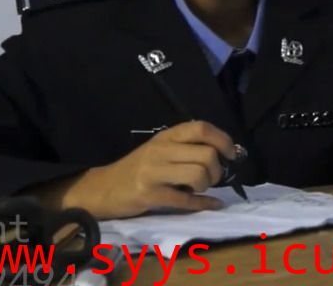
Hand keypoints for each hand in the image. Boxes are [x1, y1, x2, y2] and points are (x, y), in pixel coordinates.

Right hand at [32, 121, 236, 218]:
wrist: (101, 189)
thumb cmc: (138, 168)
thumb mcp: (160, 149)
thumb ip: (187, 147)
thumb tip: (224, 152)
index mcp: (166, 136)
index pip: (201, 128)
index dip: (223, 140)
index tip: (231, 154)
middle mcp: (161, 150)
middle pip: (206, 154)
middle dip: (217, 170)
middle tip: (212, 178)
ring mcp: (153, 172)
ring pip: (198, 175)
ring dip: (206, 186)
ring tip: (199, 189)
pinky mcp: (148, 195)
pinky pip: (184, 199)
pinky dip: (203, 204)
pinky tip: (210, 204)